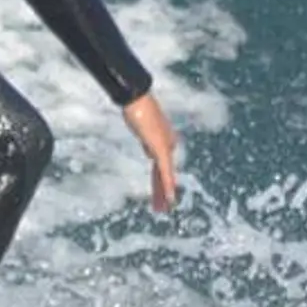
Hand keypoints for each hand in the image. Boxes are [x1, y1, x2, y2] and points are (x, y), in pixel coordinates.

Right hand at [121, 91, 180, 215]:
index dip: (161, 181)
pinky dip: (168, 186)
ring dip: (166, 193)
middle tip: (163, 207)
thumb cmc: (136, 106)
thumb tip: (149, 149)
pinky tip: (170, 198)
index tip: (160, 194)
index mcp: (164, 141)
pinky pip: (166, 173)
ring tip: (165, 208)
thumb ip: (146, 137)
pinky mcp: (161, 149)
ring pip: (167, 176)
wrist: (136, 98)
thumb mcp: (140, 125)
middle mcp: (168, 145)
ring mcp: (165, 148)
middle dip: (163, 191)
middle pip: (165, 173)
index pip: (162, 166)